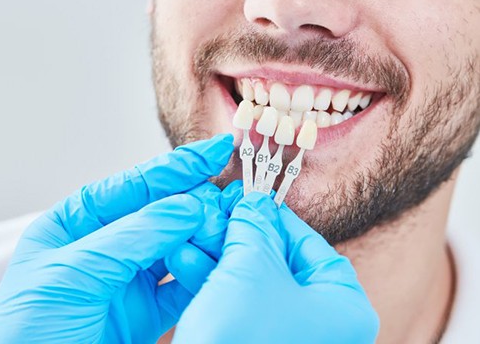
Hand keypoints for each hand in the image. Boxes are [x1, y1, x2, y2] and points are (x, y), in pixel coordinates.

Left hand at [0, 135, 233, 343]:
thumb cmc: (27, 332)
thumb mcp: (75, 272)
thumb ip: (135, 236)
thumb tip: (188, 206)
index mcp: (79, 221)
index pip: (137, 184)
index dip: (179, 166)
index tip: (217, 150)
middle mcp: (108, 244)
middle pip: (163, 212)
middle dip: (198, 201)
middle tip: (231, 196)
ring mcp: (129, 277)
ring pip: (179, 245)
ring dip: (205, 236)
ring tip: (229, 227)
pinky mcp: (147, 312)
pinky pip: (184, 285)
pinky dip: (203, 273)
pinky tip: (216, 262)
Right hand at [171, 191, 379, 343]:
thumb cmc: (243, 335)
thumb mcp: (251, 267)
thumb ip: (254, 226)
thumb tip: (253, 202)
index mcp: (343, 306)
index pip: (309, 243)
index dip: (275, 216)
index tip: (250, 199)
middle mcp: (324, 325)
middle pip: (278, 262)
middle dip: (238, 235)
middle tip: (216, 213)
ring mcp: (291, 337)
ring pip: (253, 283)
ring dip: (218, 256)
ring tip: (192, 233)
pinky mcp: (258, 343)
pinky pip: (240, 305)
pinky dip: (214, 283)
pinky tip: (185, 260)